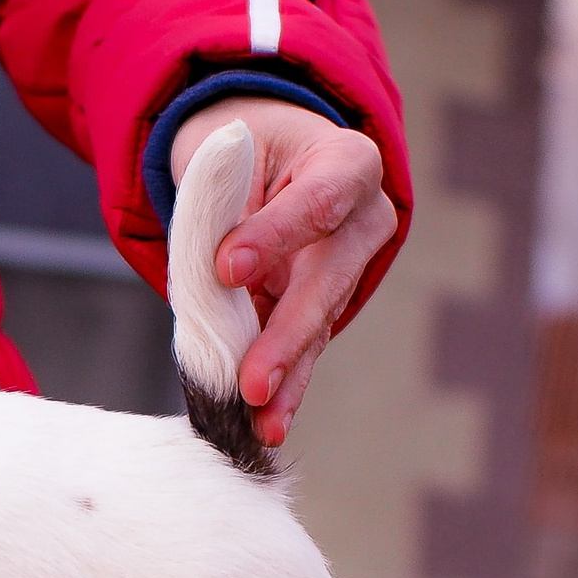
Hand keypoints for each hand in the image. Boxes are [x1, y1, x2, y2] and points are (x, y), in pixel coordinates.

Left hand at [169, 95, 397, 446]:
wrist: (267, 159)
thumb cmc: (245, 153)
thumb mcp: (229, 157)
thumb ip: (224, 209)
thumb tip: (212, 284)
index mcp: (347, 163)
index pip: (317, 201)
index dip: (274, 236)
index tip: (225, 268)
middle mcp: (365, 219)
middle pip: (328, 279)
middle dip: (287, 333)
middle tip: (252, 379)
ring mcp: (351, 270)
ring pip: (319, 325)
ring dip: (288, 375)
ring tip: (262, 418)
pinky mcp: (325, 309)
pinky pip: (305, 350)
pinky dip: (285, 388)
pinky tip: (269, 424)